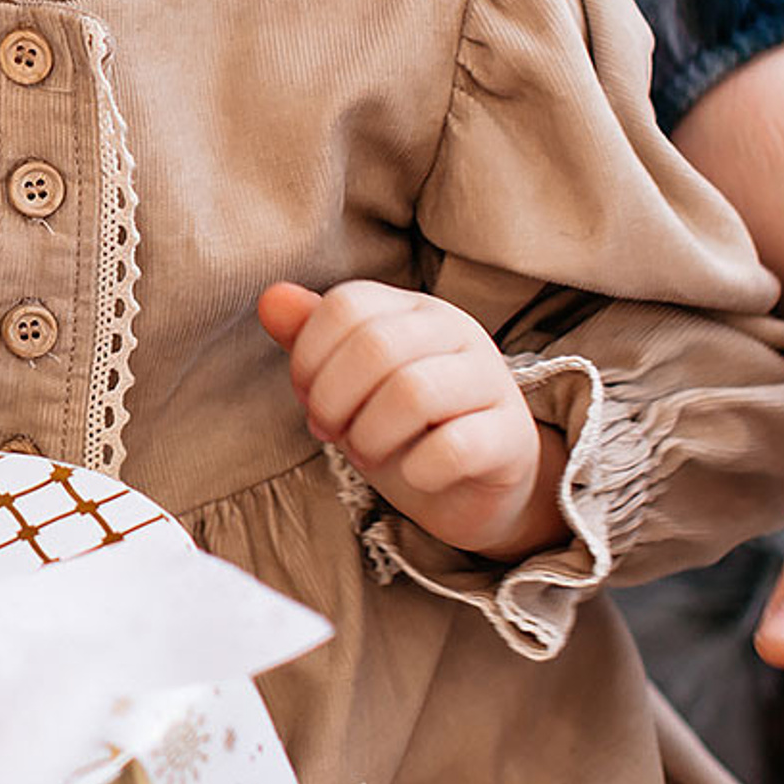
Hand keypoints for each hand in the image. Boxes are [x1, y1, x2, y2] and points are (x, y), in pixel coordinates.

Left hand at [258, 280, 563, 558]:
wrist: (469, 486)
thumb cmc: (399, 425)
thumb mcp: (347, 380)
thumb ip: (310, 336)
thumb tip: (271, 298)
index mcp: (413, 309)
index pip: (345, 305)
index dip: (309, 357)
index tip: (307, 396)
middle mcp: (458, 331)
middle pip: (375, 347)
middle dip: (334, 400)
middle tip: (331, 432)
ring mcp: (491, 382)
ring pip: (413, 393)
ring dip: (370, 436)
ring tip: (365, 454)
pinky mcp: (511, 437)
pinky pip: (455, 447)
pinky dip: (418, 469)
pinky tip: (415, 474)